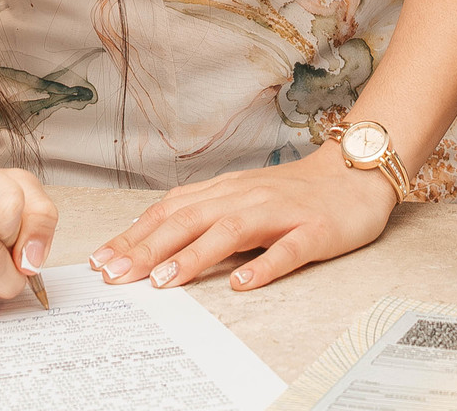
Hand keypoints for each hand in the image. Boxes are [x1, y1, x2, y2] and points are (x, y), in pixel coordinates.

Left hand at [90, 141, 396, 293]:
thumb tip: (153, 239)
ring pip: (230, 231)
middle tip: (116, 275)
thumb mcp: (243, 197)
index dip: (134, 235)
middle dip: (148, 248)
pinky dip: (263, 264)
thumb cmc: (295, 192)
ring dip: (194, 256)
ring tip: (164, 280)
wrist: (354, 174)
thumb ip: (205, 214)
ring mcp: (280, 212)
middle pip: (190, 220)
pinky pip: (287, 249)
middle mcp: (246, 196)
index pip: (171, 211)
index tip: (102, 261)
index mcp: (226, 191)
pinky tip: (243, 282)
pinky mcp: (313, 231)